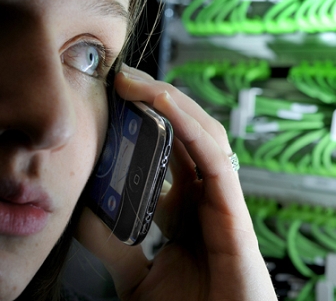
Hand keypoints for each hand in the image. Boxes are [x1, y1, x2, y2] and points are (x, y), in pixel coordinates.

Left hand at [76, 65, 277, 300]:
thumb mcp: (136, 275)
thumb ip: (115, 246)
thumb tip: (82, 213)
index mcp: (186, 208)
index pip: (168, 151)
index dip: (143, 122)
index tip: (111, 103)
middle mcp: (206, 196)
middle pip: (186, 133)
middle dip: (156, 101)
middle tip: (121, 80)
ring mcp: (222, 198)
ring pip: (204, 134)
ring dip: (171, 103)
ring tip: (135, 82)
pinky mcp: (234, 209)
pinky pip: (214, 158)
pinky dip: (190, 126)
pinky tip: (163, 103)